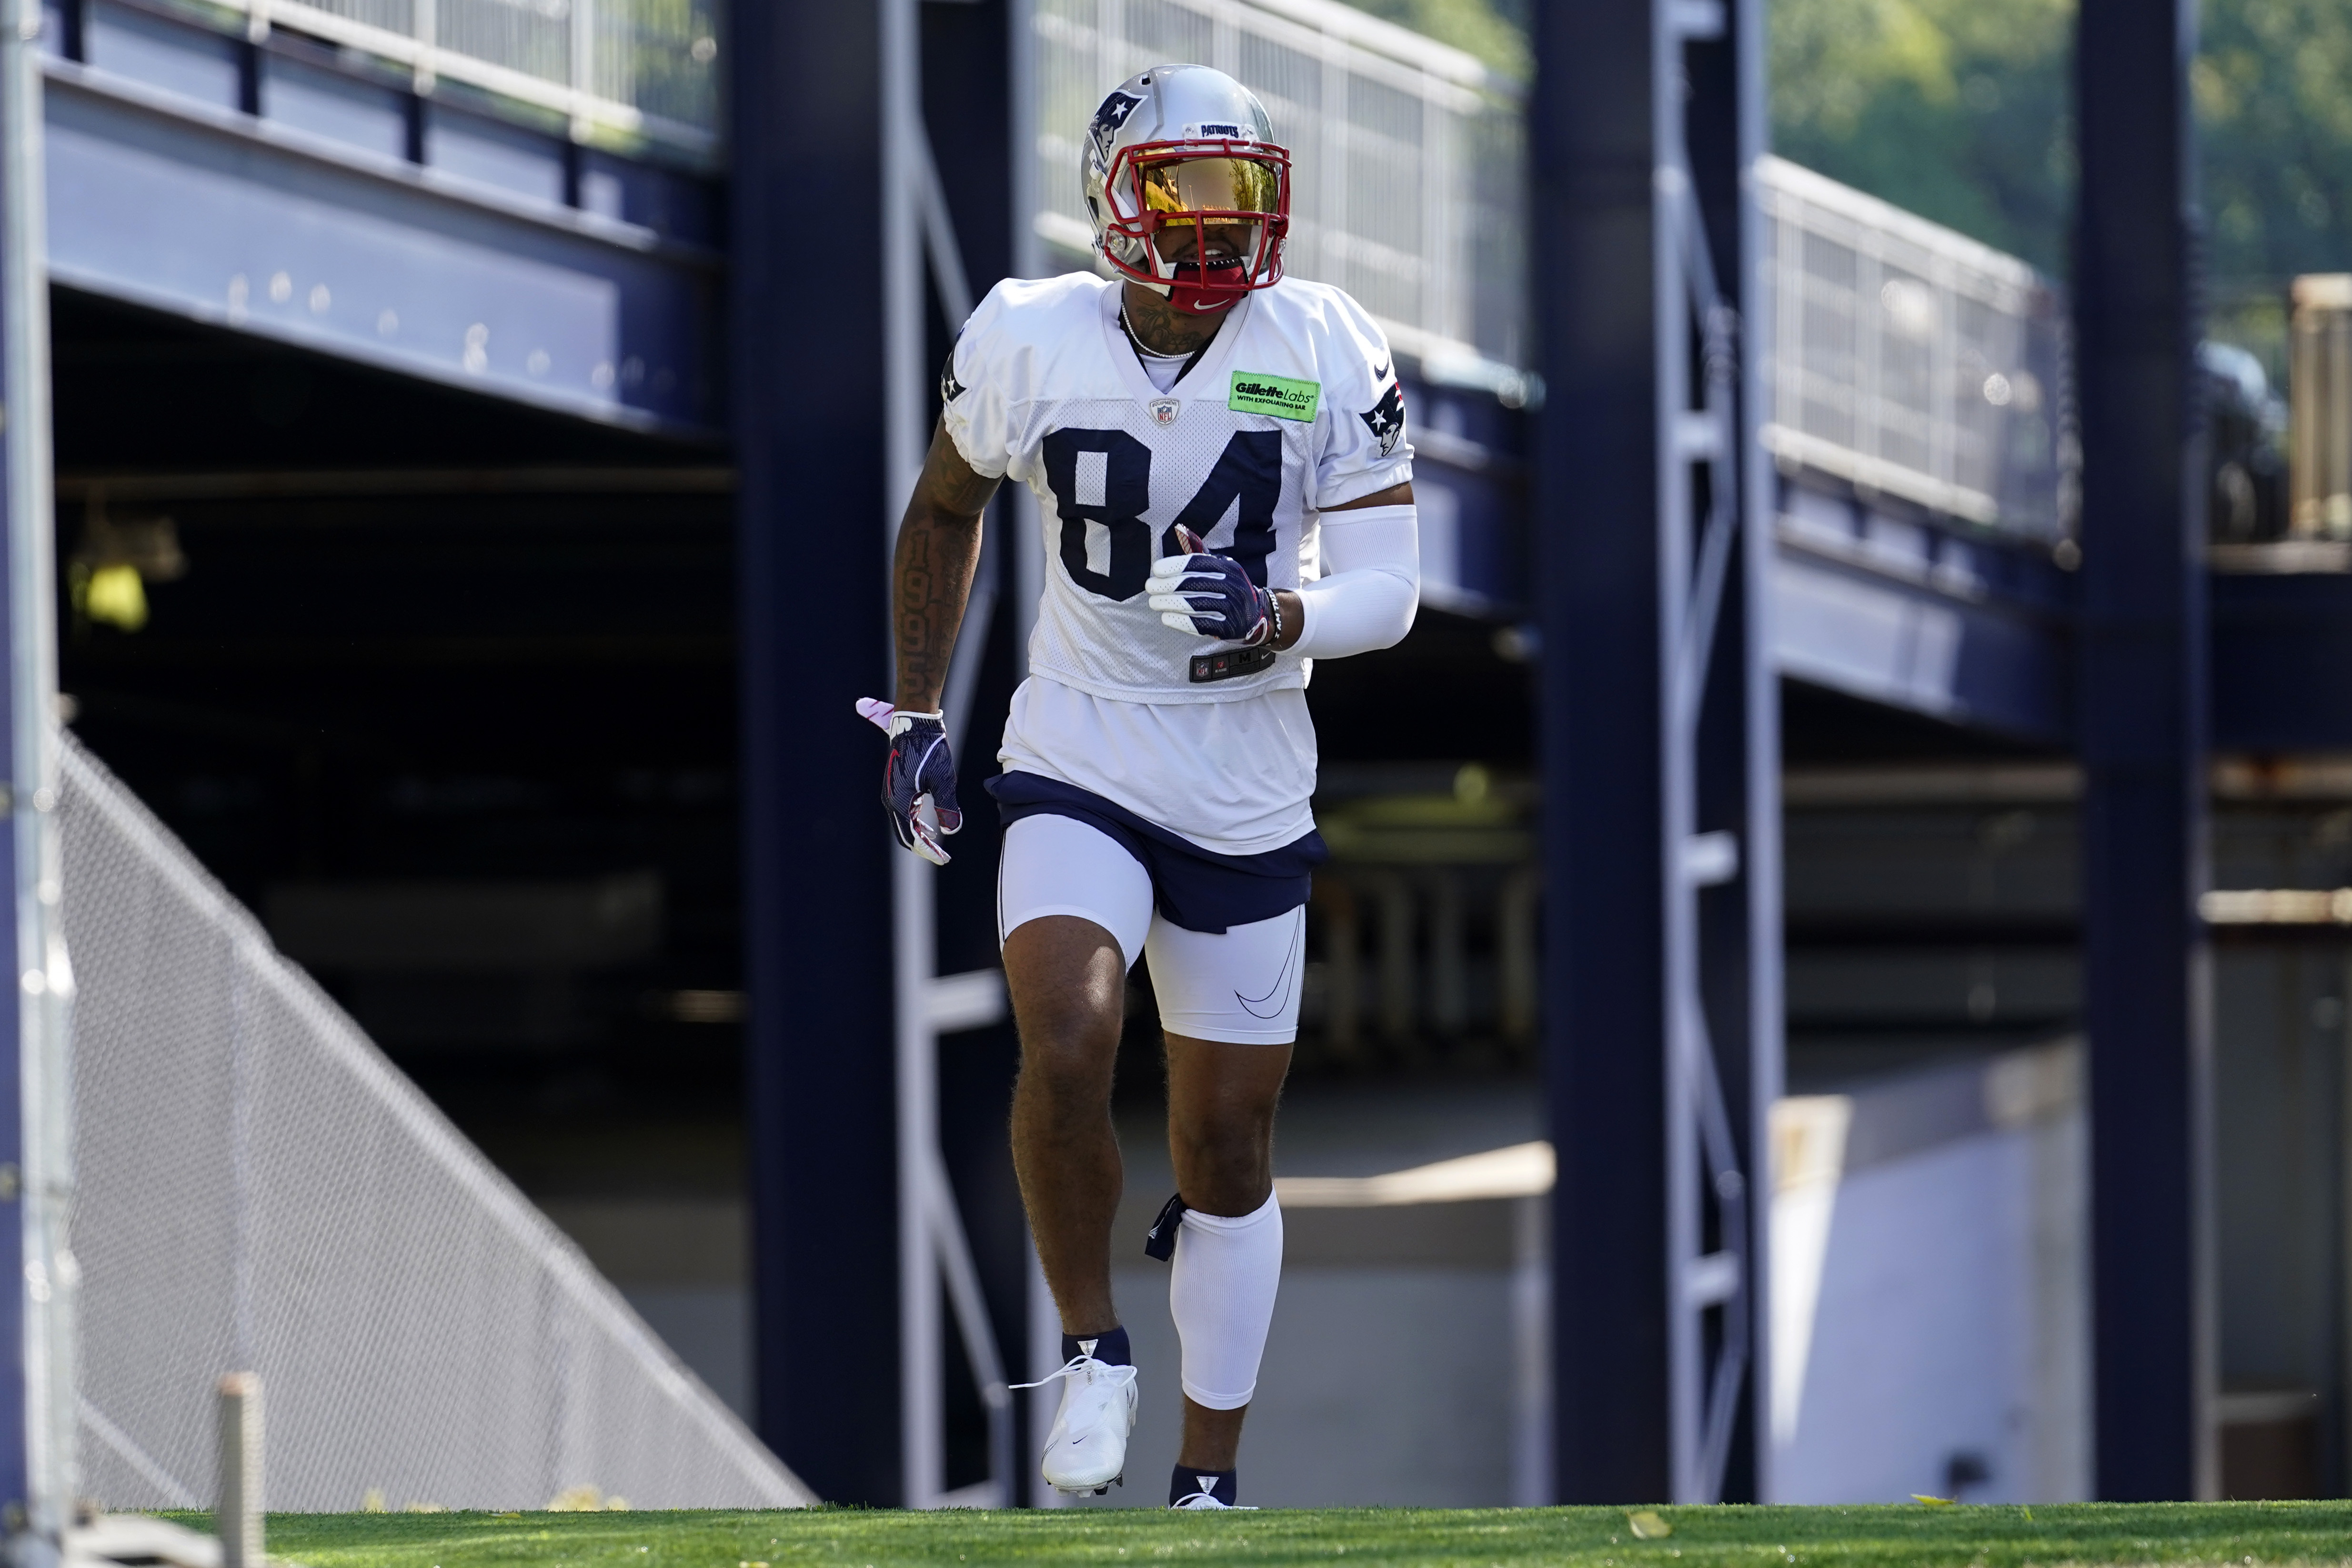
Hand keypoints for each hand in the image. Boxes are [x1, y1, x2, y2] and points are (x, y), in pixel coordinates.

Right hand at [857, 698, 962, 864]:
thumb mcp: (944, 780)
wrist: (915, 724)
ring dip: (918, 834)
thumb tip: (951, 831)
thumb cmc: (930, 749)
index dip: (928, 851)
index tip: (944, 859)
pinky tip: (928, 823)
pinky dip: (915, 821)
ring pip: (903, 823)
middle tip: (942, 856)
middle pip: (904, 834)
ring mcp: (890, 792)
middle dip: (923, 847)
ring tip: (936, 844)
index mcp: (900, 801)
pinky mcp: (894, 786)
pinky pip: (903, 811)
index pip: (912, 837)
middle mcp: (890, 799)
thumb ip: (947, 807)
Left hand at [1147, 526, 1275, 644]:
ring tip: (1154, 603)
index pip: (1198, 563)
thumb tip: (1180, 529)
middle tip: (1149, 587)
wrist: (1256, 615)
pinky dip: (1181, 621)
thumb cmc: (1230, 586)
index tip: (1156, 569)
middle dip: (1166, 586)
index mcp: (1228, 567)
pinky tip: (1166, 618)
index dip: (1174, 565)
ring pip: (1194, 604)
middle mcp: (1231, 585)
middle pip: (1193, 584)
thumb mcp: (1221, 566)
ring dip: (1169, 603)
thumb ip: (1200, 552)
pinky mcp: (1228, 627)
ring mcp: (1231, 608)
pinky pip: (1200, 624)